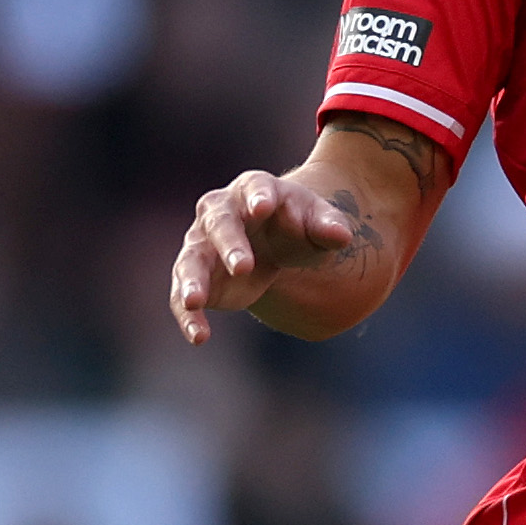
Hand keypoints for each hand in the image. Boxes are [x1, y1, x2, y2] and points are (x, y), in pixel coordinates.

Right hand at [169, 171, 358, 343]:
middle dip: (230, 244)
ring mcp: (202, 243)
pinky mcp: (196, 275)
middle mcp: (220, 211)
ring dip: (192, 280)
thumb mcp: (318, 222)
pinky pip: (183, 296)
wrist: (276, 242)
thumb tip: (342, 235)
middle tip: (243, 267)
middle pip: (220, 224)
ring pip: (191, 260)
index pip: (255, 188)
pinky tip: (199, 337)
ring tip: (195, 301)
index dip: (258, 197)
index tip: (263, 208)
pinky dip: (188, 316)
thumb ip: (329, 227)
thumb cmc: (298, 225)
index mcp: (255, 189)